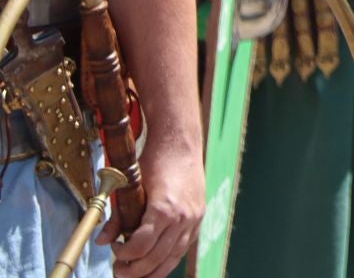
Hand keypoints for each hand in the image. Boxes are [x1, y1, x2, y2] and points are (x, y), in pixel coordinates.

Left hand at [107, 145, 202, 277]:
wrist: (181, 143)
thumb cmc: (154, 161)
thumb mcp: (131, 186)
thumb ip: (117, 216)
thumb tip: (100, 241)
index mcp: (164, 210)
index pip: (140, 248)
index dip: (122, 255)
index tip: (114, 249)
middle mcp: (182, 218)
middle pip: (155, 259)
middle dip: (133, 271)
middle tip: (118, 270)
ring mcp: (193, 219)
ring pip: (172, 259)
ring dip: (151, 272)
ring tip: (134, 273)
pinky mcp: (198, 218)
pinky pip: (183, 249)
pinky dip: (167, 260)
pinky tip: (154, 262)